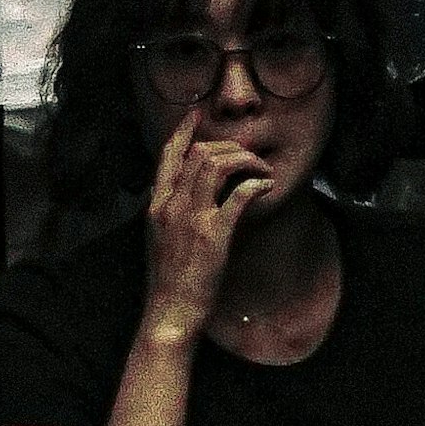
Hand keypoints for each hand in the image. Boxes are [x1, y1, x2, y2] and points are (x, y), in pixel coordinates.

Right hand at [138, 107, 273, 336]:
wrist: (170, 310)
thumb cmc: (170, 279)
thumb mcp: (161, 237)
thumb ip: (172, 212)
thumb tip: (193, 194)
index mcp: (157, 205)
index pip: (168, 156)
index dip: (184, 131)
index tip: (197, 115)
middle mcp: (170, 205)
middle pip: (199, 154)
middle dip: (229, 148)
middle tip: (249, 157)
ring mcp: (191, 218)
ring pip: (217, 165)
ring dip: (246, 161)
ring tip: (261, 171)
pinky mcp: (213, 235)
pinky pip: (239, 196)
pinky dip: (257, 185)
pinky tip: (267, 187)